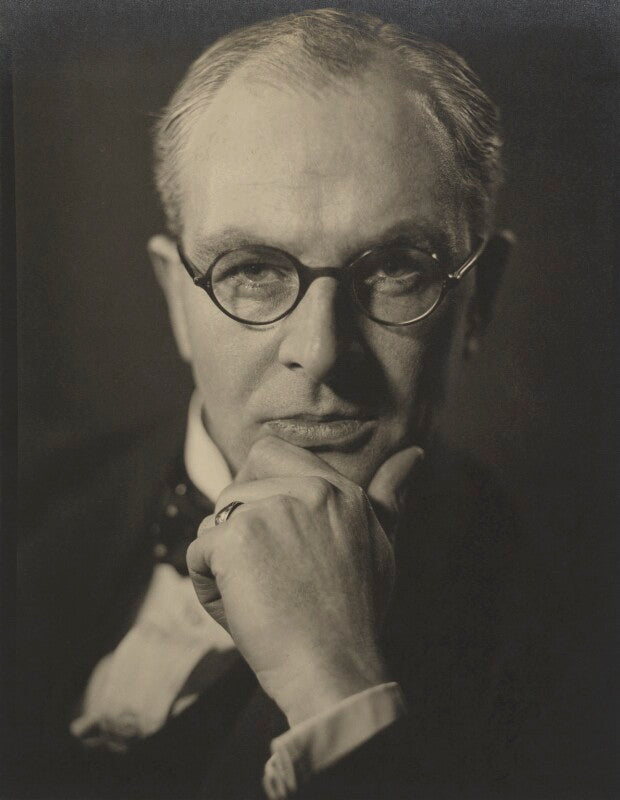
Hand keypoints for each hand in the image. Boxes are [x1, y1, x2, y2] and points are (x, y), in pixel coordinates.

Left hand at [186, 436, 422, 724]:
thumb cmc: (354, 616)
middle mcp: (310, 489)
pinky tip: (242, 608)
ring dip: (222, 561)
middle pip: (236, 484)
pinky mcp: (237, 537)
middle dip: (236, 523)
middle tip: (264, 569)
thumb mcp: (382, 546)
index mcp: (341, 490)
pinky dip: (207, 586)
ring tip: (260, 596)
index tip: (270, 536)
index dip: (256, 490)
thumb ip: (391, 495)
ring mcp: (271, 509)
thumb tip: (414, 452)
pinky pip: (198, 552)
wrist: (333, 669)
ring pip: (214, 520)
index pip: (270, 453)